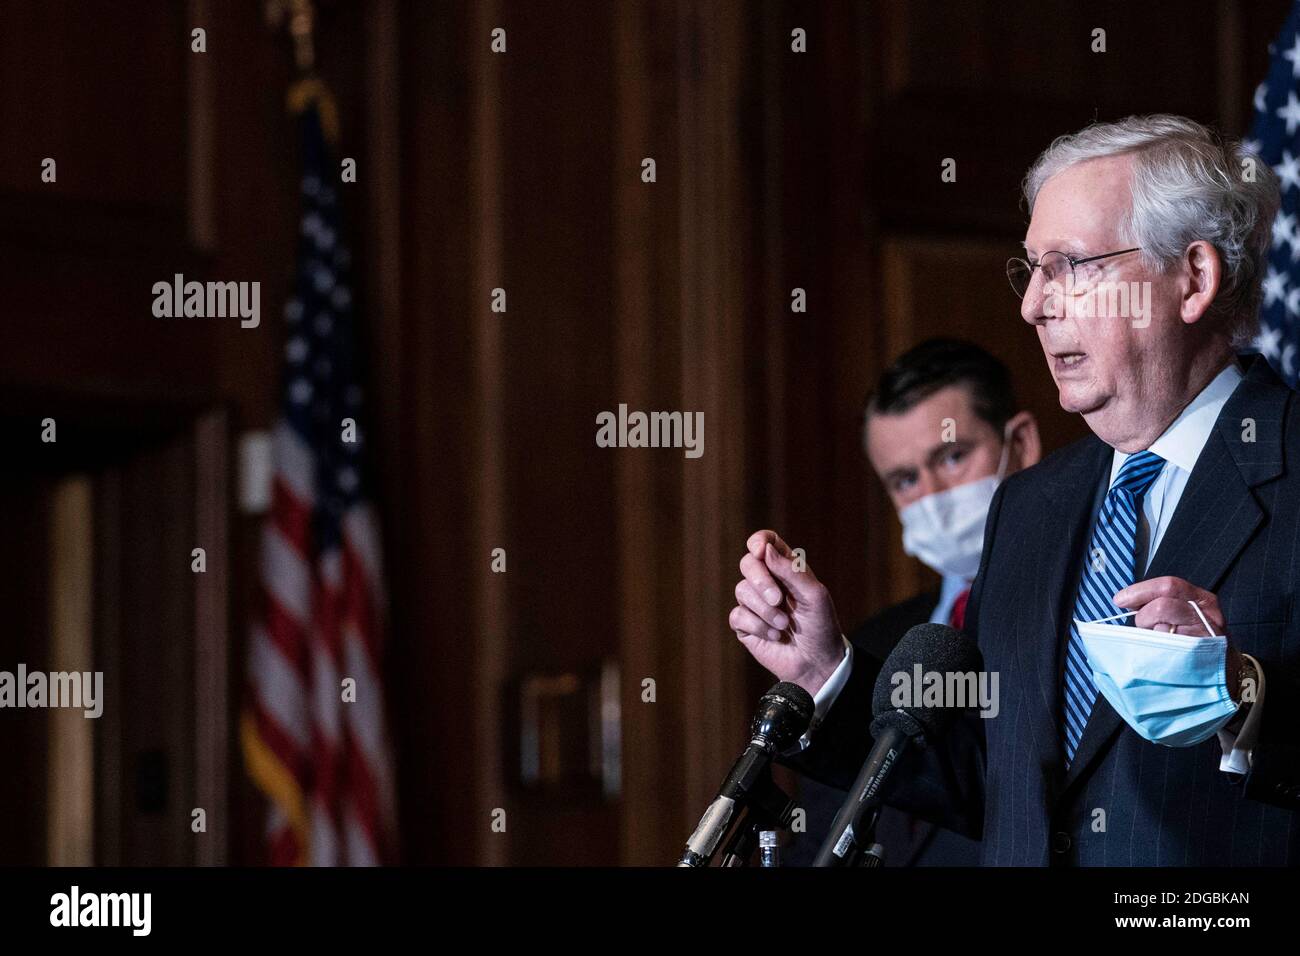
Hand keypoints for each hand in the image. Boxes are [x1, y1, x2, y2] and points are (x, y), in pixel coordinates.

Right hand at [728, 529, 844, 695]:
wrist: (817, 663)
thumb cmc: (821, 626)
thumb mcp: (814, 596)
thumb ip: (791, 571)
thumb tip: (764, 549)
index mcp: (786, 569)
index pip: (766, 543)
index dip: (759, 541)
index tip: (759, 550)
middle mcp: (768, 582)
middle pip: (748, 564)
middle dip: (760, 581)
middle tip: (777, 600)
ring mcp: (754, 603)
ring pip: (742, 591)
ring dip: (765, 611)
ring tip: (784, 625)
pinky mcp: (745, 625)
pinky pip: (738, 616)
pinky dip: (758, 626)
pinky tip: (775, 636)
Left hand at [1112, 576, 1243, 701]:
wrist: (1227, 673)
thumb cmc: (1200, 640)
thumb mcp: (1187, 614)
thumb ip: (1163, 604)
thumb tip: (1129, 601)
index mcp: (1201, 598)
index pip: (1167, 586)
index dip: (1140, 591)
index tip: (1120, 600)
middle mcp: (1207, 614)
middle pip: (1162, 606)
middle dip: (1144, 616)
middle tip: (1145, 627)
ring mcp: (1207, 636)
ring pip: (1163, 630)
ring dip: (1154, 637)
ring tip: (1163, 643)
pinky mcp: (1203, 657)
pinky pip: (1169, 652)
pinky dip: (1160, 653)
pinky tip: (1167, 656)